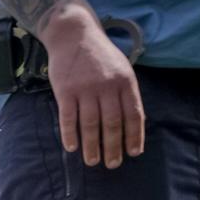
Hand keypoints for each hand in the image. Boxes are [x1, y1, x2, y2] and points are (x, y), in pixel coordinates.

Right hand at [38, 6, 144, 169]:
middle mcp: (107, 86)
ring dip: (92, 146)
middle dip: (113, 146)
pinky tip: (72, 147)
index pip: (133, 114)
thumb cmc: (99, 55)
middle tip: (112, 164)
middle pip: (112, 123)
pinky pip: (68, 117)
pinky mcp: (65, 90)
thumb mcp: (121, 68)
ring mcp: (85, 88)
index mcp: (125, 81)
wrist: (74, 35)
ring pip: (91, 124)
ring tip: (93, 161)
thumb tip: (132, 123)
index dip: (134, 135)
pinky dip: (70, 135)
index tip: (134, 153)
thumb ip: (125, 92)